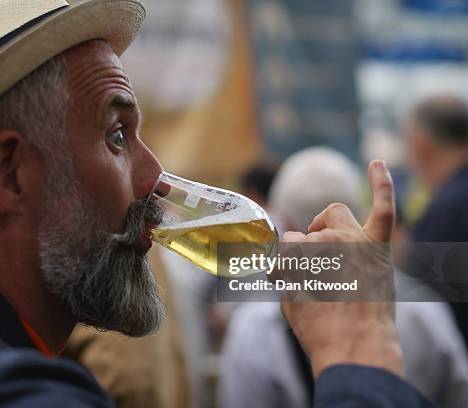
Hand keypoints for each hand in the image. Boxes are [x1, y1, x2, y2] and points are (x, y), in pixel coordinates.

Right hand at [280, 160, 402, 378]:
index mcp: (300, 253)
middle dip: (305, 248)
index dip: (286, 263)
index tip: (289, 280)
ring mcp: (356, 240)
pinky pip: (383, 207)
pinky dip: (381, 183)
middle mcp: (327, 241)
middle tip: (312, 273)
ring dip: (327, 227)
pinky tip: (376, 162)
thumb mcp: (288, 301)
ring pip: (335, 214)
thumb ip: (284, 274)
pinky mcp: (378, 247)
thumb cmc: (319, 330)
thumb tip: (281, 265)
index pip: (286, 244)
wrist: (357, 350)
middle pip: (308, 232)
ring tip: (330, 250)